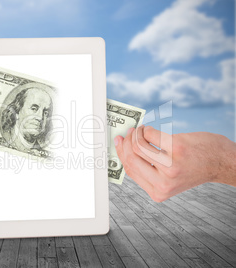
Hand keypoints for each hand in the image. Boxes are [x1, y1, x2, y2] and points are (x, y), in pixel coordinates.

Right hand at [114, 125, 235, 201]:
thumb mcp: (168, 178)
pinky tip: (150, 129)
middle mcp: (164, 182)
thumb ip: (147, 169)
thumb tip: (123, 149)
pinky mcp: (177, 148)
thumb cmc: (192, 167)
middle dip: (126, 142)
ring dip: (137, 133)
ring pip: (139, 145)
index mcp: (158, 192)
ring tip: (141, 130)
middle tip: (129, 133)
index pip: (130, 170)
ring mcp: (170, 165)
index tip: (118, 142)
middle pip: (131, 158)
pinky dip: (147, 129)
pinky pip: (151, 134)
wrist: (220, 161)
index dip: (121, 154)